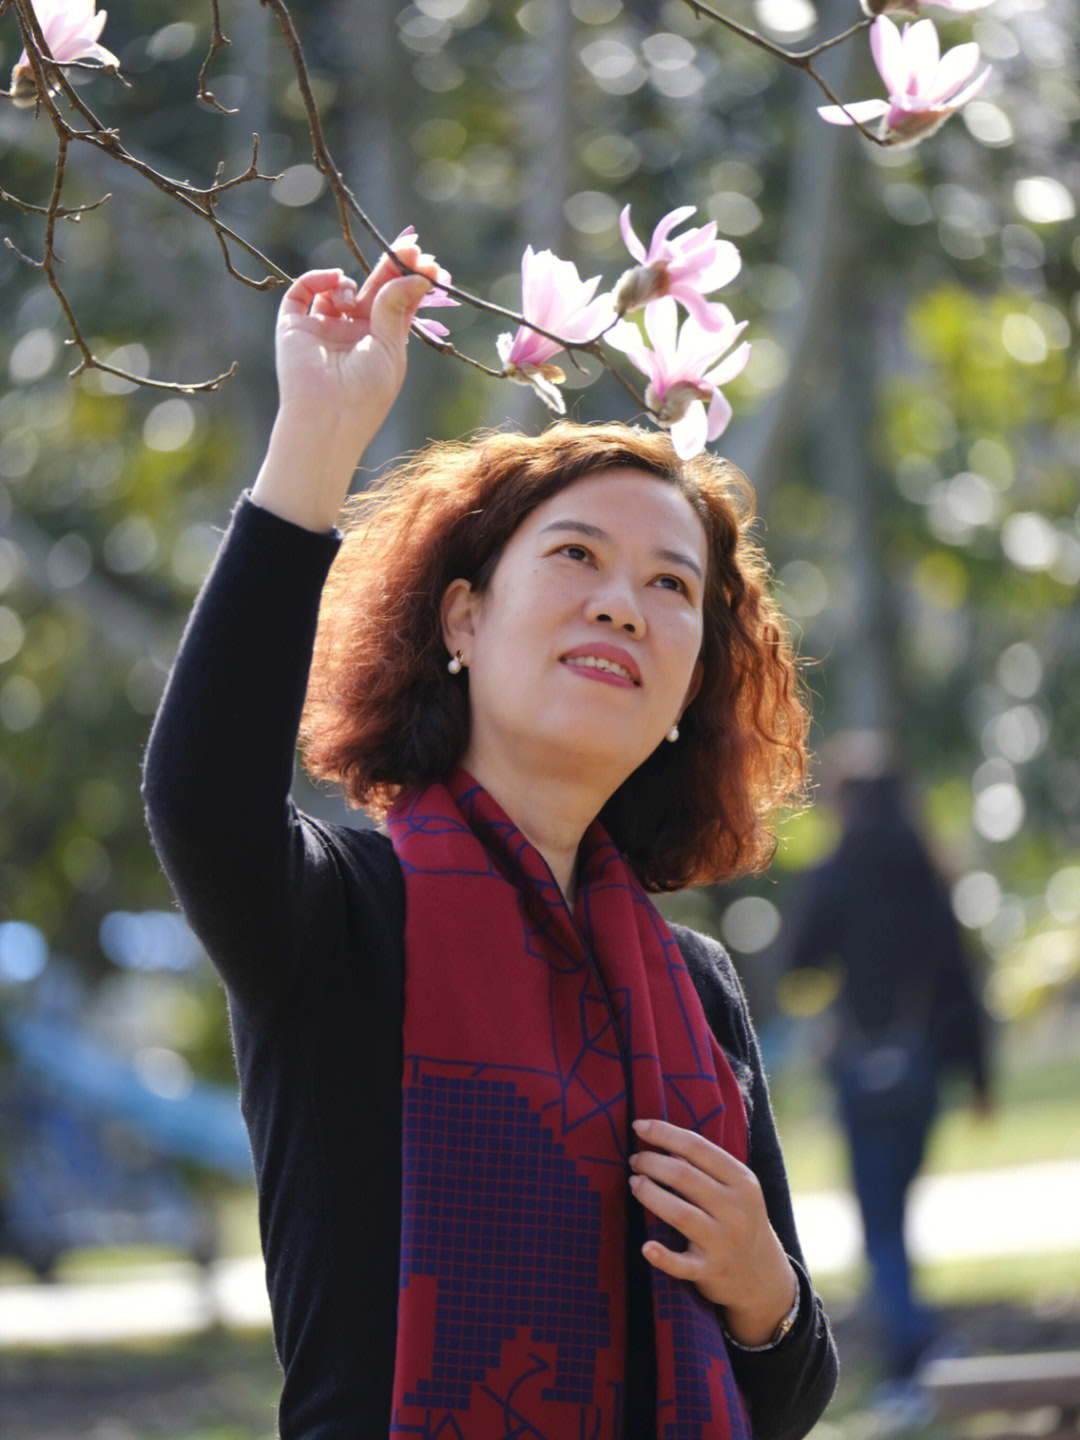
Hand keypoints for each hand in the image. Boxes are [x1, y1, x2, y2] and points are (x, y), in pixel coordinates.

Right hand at [274, 244, 435, 423]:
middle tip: (409, 248)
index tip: (426, 261)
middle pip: (372, 291)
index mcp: (380, 343)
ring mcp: (323, 329)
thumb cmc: (366, 391)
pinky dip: (316, 279)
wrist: (327, 416)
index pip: (396, 303)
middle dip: (390, 268)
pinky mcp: (294, 327)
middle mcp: (352, 334)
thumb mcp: (389, 347)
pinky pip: (301, 293)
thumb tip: (416, 274)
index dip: (409, 280)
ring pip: (338, 290)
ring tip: (353, 301)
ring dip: (349, 286)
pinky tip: (333, 280)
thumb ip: (396, 306)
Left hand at [629, 1118, 796, 1346]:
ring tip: (634, 1183)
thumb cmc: (739, 1219)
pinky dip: (663, 1257)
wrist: (762, 1276)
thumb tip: (665, 1140)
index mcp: (742, 1182)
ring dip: (650, 1194)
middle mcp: (736, 1210)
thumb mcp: (737, 1189)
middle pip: (684, 1177)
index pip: (697, 1148)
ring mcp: (724, 1242)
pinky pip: (683, 1264)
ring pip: (679, 1213)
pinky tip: (646, 1246)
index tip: (639, 1126)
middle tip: (635, 1160)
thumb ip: (707, 1165)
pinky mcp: (711, 1271)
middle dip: (652, 1162)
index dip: (664, 1133)